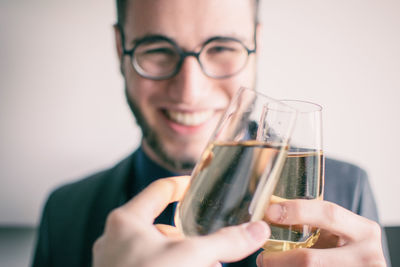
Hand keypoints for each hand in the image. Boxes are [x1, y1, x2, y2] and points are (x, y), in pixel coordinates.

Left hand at [92, 176, 269, 266]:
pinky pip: (151, 264)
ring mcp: (115, 261)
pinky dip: (172, 265)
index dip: (184, 185)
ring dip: (183, 254)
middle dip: (190, 233)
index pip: (160, 189)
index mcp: (127, 220)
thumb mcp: (190, 258)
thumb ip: (224, 242)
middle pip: (161, 224)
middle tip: (211, 240)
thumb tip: (257, 230)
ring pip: (157, 249)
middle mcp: (116, 238)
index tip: (200, 185)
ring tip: (208, 263)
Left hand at [257, 200, 385, 266]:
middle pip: (310, 259)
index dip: (297, 211)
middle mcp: (368, 255)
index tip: (270, 212)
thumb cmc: (343, 249)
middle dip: (279, 259)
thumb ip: (312, 222)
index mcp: (364, 230)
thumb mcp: (335, 233)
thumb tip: (268, 216)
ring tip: (269, 265)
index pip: (328, 214)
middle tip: (262, 257)